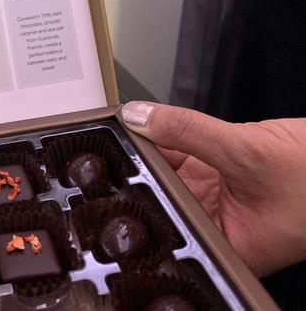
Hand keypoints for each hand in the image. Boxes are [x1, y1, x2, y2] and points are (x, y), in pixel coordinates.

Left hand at [120, 101, 305, 276]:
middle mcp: (219, 220)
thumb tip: (142, 118)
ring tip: (128, 129)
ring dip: (153, 147)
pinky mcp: (225, 168)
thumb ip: (189, 132)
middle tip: (113, 141)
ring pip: (173, 167)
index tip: (111, 169)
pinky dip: (172, 135)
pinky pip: (189, 149)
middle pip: (165, 191)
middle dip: (141, 167)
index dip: (138, 195)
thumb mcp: (246, 152)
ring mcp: (221, 192)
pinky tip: (152, 124)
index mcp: (227, 241)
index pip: (168, 219)